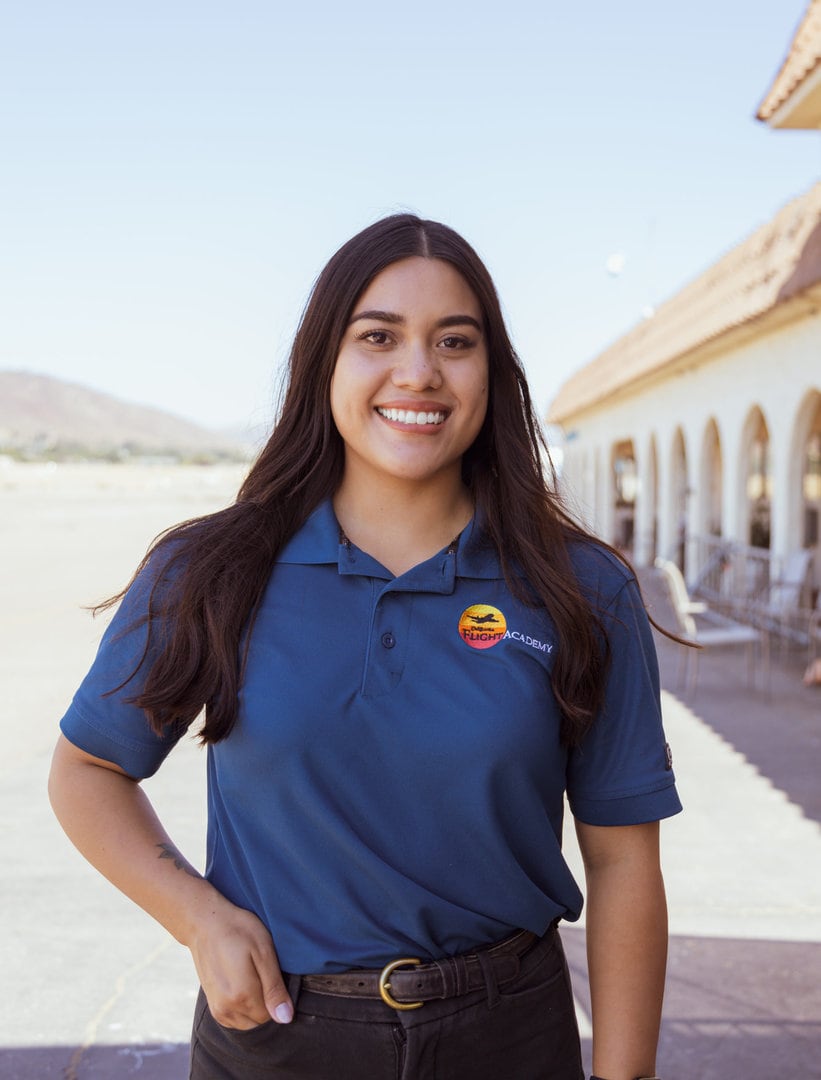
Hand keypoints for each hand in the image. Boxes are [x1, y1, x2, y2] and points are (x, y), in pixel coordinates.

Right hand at [187, 901, 293, 1028]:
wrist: (205, 924)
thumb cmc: (238, 931)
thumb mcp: (263, 951)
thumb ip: (274, 988)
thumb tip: (286, 1019)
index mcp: (242, 996)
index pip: (272, 1016)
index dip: (278, 997)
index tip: (273, 974)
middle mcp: (227, 1009)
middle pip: (260, 1021)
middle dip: (266, 1003)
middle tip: (262, 973)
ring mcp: (217, 1010)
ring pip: (248, 1023)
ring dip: (254, 1007)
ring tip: (251, 977)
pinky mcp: (212, 1007)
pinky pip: (235, 1020)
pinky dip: (243, 1009)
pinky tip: (242, 985)